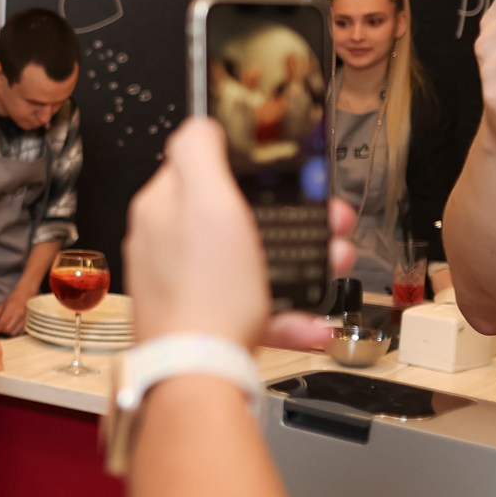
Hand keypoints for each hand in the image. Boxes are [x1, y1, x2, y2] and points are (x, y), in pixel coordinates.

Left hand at [0, 287, 31, 336]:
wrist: (27, 293)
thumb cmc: (14, 298)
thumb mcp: (2, 305)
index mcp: (11, 309)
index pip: (2, 323)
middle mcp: (19, 315)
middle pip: (8, 330)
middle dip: (2, 331)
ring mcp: (25, 319)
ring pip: (15, 332)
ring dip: (8, 333)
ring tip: (5, 328)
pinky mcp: (30, 322)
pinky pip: (21, 332)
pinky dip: (15, 332)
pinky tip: (12, 328)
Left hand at [129, 120, 358, 351]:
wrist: (200, 371)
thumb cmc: (204, 289)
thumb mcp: (205, 200)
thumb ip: (197, 151)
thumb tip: (200, 125)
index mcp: (163, 209)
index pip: (203, 169)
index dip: (252, 170)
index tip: (290, 177)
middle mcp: (168, 245)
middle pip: (237, 217)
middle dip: (292, 217)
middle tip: (329, 221)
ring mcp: (187, 285)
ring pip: (252, 262)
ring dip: (301, 260)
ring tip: (332, 264)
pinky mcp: (206, 321)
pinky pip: (255, 308)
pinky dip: (288, 311)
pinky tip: (310, 320)